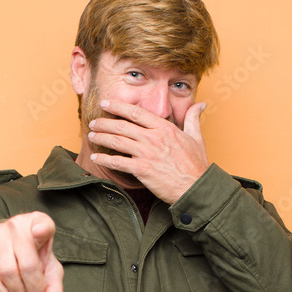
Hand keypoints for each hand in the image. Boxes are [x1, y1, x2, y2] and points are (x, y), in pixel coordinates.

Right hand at [0, 212, 63, 291]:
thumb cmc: (33, 258)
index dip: (42, 229)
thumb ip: (53, 290)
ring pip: (8, 274)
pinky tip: (7, 291)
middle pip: (28, 265)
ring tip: (20, 289)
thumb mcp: (48, 271)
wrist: (4, 250)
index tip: (40, 232)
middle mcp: (16, 225)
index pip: (42, 223)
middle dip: (34, 288)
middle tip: (33, 289)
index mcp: (39, 223)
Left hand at [87, 99, 208, 203]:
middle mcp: (153, 138)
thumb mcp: (197, 138)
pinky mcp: (142, 170)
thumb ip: (193, 119)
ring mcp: (146, 153)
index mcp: (165, 128)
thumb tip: (200, 105)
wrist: (195, 188)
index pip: (135, 112)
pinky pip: (118, 162)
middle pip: (122, 126)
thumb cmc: (196, 165)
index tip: (106, 103)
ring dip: (101, 137)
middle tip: (94, 122)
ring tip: (91, 136)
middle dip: (104, 122)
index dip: (117, 106)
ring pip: (117, 141)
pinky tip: (96, 158)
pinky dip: (104, 159)